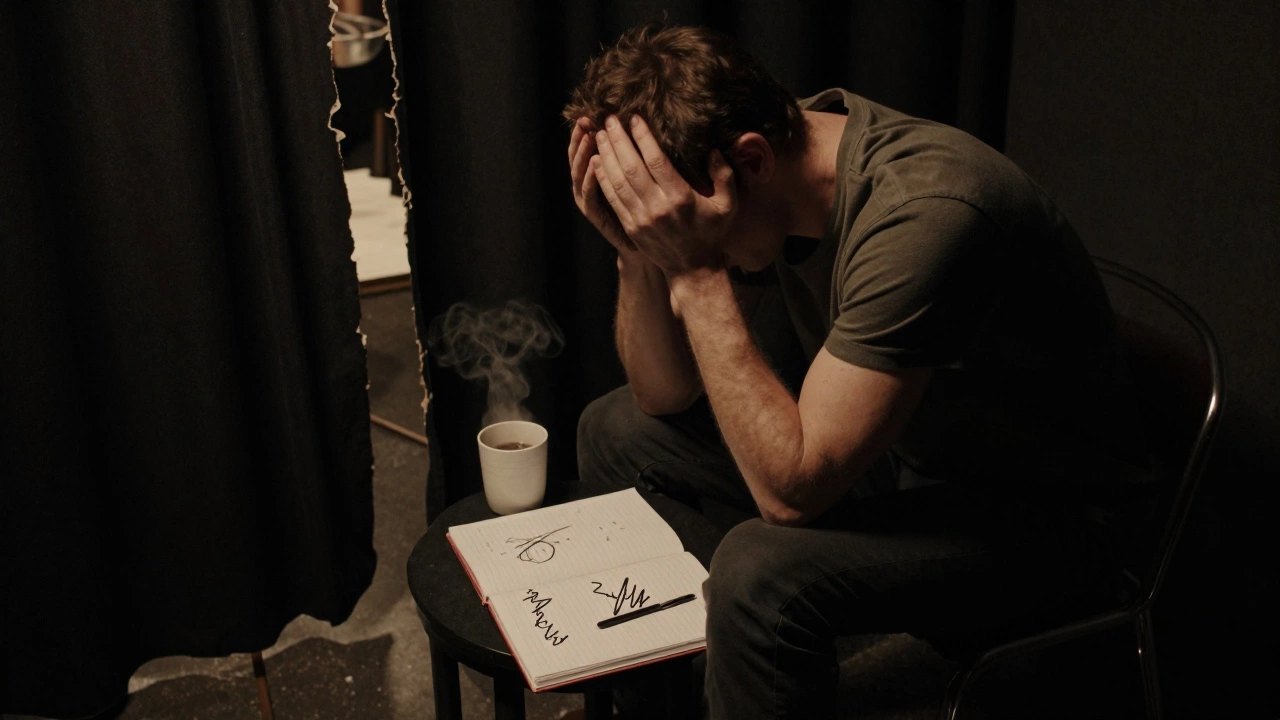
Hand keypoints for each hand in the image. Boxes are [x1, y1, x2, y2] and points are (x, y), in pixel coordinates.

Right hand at [568, 117, 639, 255]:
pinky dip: (590, 179)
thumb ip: (635, 156)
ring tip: (588, 134)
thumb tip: (638, 121)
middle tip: (585, 117)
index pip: (586, 147)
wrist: (642, 245)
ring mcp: (590, 202)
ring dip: (582, 153)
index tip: (592, 110)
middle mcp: (588, 186)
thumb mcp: (639, 178)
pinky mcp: (597, 217)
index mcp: (596, 174)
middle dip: (580, 136)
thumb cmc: (644, 209)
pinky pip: (590, 196)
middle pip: (577, 156)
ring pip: (579, 174)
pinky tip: (595, 163)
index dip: (587, 130)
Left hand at [591, 115, 736, 277]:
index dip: (643, 137)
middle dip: (618, 141)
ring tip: (599, 135)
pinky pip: (612, 198)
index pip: (656, 161)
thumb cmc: (712, 234)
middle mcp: (657, 206)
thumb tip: (714, 151)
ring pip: (618, 181)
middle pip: (631, 167)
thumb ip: (725, 176)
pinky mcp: (630, 226)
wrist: (693, 270)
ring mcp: (640, 218)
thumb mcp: (728, 206)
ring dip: (606, 156)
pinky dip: (603, 179)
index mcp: (680, 197)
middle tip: (609, 120)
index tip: (634, 118)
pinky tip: (597, 162)